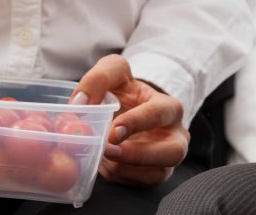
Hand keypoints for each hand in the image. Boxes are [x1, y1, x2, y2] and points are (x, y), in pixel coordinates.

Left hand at [70, 55, 188, 186]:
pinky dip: (120, 177)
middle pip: (173, 152)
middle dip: (139, 156)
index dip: (136, 123)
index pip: (159, 114)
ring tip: (102, 158)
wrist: (128, 107)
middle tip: (108, 150)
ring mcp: (167, 159)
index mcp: (169, 107)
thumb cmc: (124, 90)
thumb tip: (79, 104)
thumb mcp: (114, 71)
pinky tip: (104, 164)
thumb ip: (99, 79)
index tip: (112, 131)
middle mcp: (176, 135)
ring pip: (158, 174)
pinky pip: (140, 183)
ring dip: (126, 170)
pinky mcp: (154, 174)